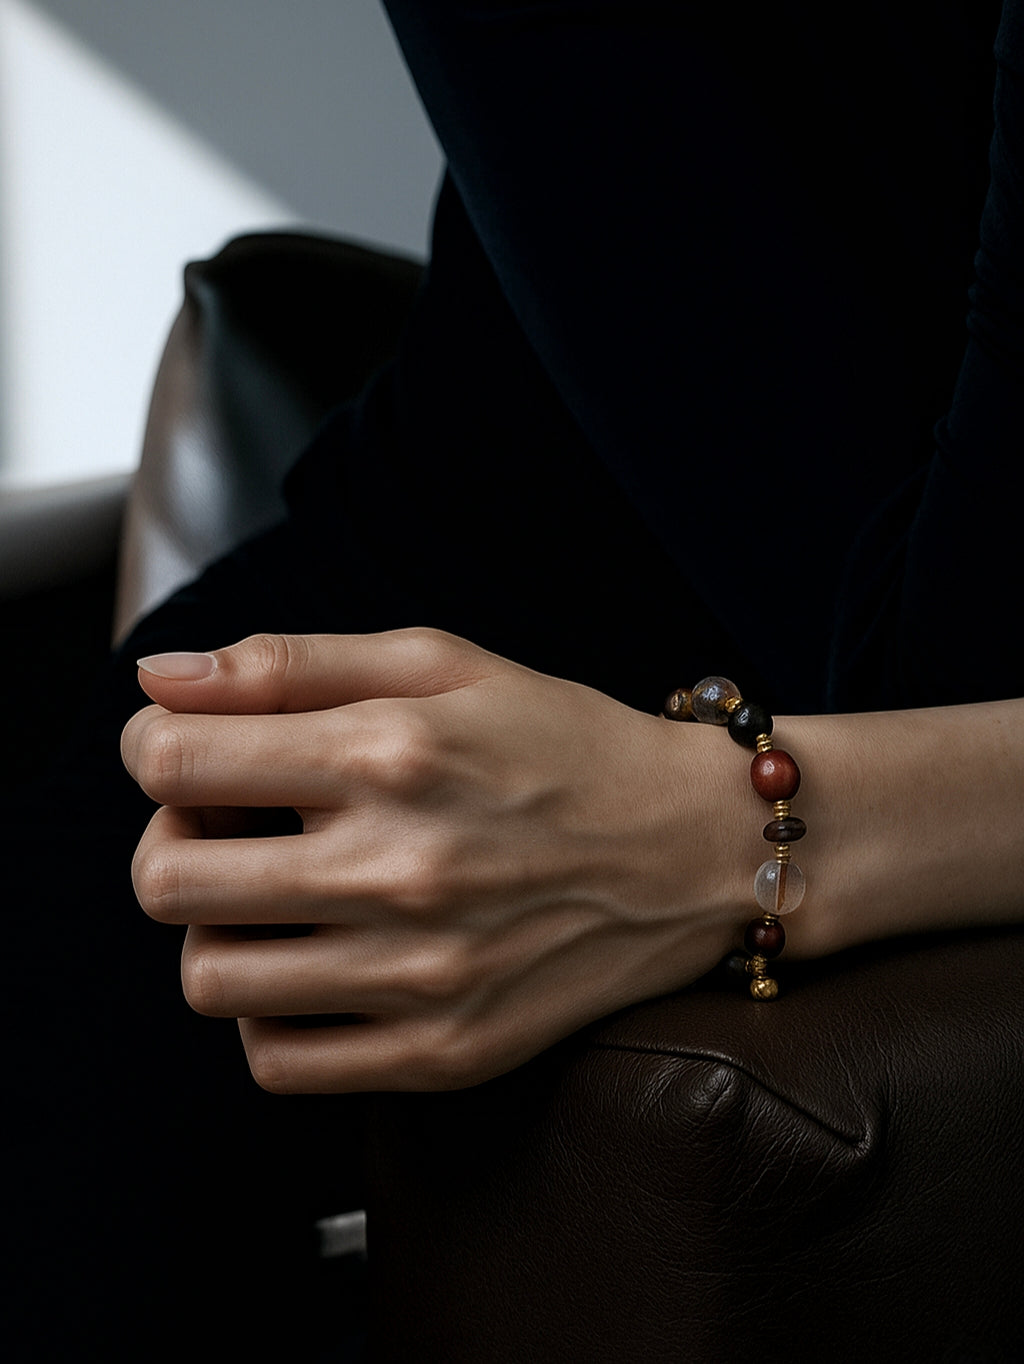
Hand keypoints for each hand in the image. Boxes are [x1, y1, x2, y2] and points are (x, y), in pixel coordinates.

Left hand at [121, 629, 741, 1091]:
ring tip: (279, 895)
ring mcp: (420, 976)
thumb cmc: (565, 741)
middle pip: (165, 880)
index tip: (192, 751)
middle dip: (170, 838)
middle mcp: (399, 868)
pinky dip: (268, 1011)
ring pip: (209, 979)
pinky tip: (317, 961)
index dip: (153, 746)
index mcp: (391, 753)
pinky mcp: (443, 1051)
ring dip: (217, 928)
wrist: (695, 848)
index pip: (172, 762)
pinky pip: (278, 1061)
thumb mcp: (442, 663)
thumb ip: (292, 663)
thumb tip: (159, 680)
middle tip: (227, 824)